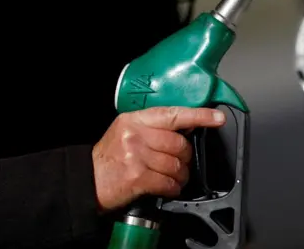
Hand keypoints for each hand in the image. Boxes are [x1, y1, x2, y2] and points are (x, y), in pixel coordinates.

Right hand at [92, 106, 225, 211]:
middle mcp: (136, 135)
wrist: (85, 181)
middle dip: (185, 157)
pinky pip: (168, 182)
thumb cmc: (109, 158)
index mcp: (135, 120)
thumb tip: (185, 129)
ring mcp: (136, 156)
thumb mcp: (127, 132)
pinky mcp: (137, 178)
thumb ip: (153, 128)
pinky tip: (168, 188)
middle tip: (180, 163)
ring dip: (180, 176)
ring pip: (176, 165)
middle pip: (179, 144)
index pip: (174, 114)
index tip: (218, 118)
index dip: (199, 116)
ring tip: (173, 178)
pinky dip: (173, 188)